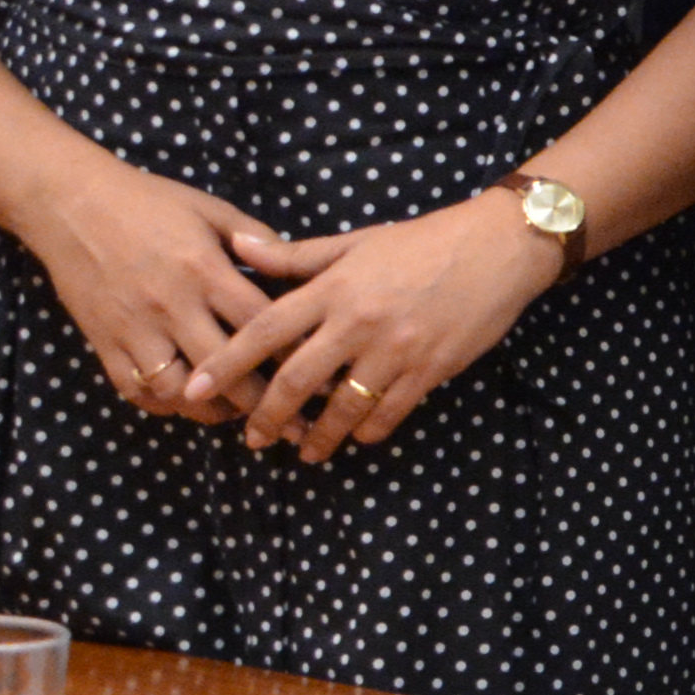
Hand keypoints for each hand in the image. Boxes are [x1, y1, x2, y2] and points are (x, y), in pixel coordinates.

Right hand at [19, 158, 285, 421]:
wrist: (71, 204)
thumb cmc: (148, 202)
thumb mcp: (211, 210)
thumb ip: (257, 239)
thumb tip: (298, 266)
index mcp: (204, 271)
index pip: (259, 325)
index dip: (292, 352)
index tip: (317, 369)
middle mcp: (171, 306)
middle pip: (224, 370)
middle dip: (261, 398)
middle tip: (288, 412)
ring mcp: (133, 328)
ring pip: (178, 390)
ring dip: (210, 408)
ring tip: (237, 410)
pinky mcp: (103, 342)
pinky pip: (135, 390)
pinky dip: (164, 403)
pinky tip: (188, 400)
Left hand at [194, 190, 570, 455]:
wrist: (498, 247)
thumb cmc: (423, 242)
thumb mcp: (356, 242)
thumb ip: (295, 255)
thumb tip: (239, 247)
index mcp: (334, 287)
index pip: (264, 329)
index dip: (226, 362)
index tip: (196, 388)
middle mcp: (358, 322)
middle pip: (295, 381)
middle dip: (267, 416)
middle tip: (252, 440)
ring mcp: (395, 348)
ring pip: (342, 407)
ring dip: (318, 437)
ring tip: (305, 452)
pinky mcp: (430, 368)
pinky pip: (389, 413)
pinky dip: (367, 431)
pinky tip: (356, 437)